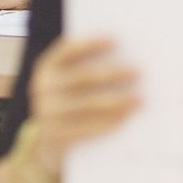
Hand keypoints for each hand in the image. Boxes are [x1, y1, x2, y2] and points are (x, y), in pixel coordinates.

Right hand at [26, 36, 138, 173]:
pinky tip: (127, 118)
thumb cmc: (66, 102)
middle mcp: (43, 87)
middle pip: (82, 78)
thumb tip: (123, 56)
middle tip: (138, 72)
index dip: (90, 44)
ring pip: (89, 105)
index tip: (116, 40)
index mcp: (46, 67)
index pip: (68, 50)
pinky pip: (88, 128)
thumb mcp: (65, 82)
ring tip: (140, 99)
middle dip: (112, 74)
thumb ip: (84, 68)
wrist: (44, 142)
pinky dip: (110, 122)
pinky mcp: (57, 135)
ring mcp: (48, 112)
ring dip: (118, 101)